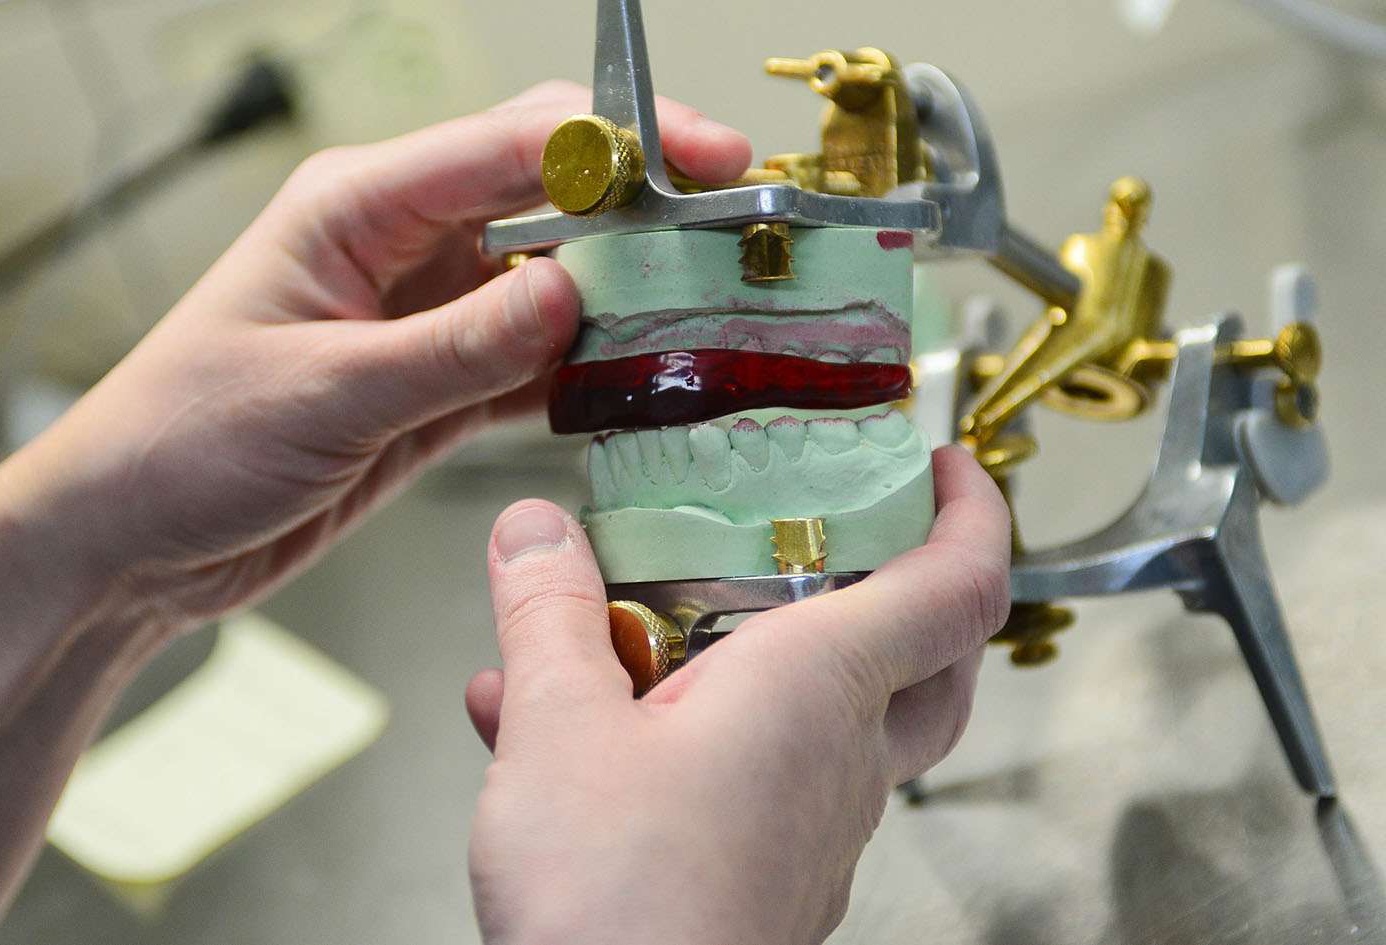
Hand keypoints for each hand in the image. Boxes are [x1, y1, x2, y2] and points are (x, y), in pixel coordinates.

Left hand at [0, 82, 751, 627]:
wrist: (127, 541)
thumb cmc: (180, 444)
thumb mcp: (325, 394)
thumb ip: (456, 348)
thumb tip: (574, 294)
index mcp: (356, 208)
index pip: (511, 145)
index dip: (620, 144)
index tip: (709, 159)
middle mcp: (398, 248)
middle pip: (548, 202)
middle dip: (644, 213)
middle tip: (735, 237)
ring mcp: (421, 319)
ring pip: (552, 286)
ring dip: (626, 300)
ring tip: (712, 314)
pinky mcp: (432, 389)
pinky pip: (530, 365)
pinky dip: (583, 374)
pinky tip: (639, 384)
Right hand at [465, 446, 1010, 944]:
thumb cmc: (618, 906)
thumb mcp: (558, 725)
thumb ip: (550, 613)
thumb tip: (533, 530)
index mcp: (819, 690)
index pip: (959, 586)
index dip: (973, 511)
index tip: (944, 464)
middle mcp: (841, 758)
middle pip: (928, 659)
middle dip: (908, 586)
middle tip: (850, 537)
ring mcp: (813, 827)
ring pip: (834, 719)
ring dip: (758, 657)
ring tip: (624, 632)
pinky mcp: (768, 875)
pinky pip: (753, 779)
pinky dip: (690, 734)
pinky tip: (567, 734)